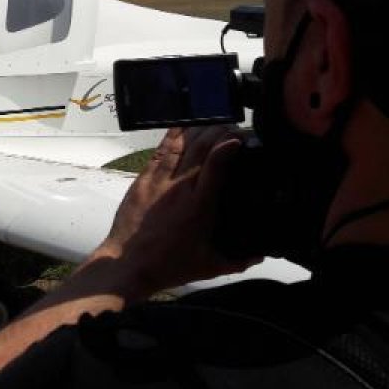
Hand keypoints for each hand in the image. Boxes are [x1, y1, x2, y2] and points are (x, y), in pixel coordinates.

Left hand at [92, 126, 257, 297]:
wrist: (127, 265)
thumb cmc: (168, 266)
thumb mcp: (210, 266)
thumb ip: (239, 260)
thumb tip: (261, 255)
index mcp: (199, 205)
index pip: (217, 164)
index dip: (230, 146)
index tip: (242, 138)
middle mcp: (179, 188)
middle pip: (201, 147)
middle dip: (219, 131)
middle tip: (234, 128)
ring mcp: (158, 181)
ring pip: (181, 144)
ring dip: (198, 129)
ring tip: (213, 122)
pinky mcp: (142, 180)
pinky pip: (160, 150)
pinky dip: (174, 136)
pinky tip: (184, 126)